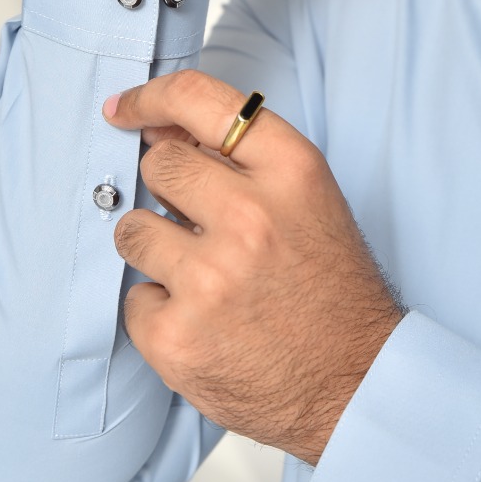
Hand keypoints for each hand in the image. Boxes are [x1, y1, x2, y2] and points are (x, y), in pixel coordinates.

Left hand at [104, 69, 403, 463]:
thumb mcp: (310, 200)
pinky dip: (159, 311)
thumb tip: (162, 130)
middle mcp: (250, 218)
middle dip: (165, 188)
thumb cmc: (331, 288)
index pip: (199, 100)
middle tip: (195, 223)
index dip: (151, 97)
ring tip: (201, 277)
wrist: (356, 384)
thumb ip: (244, 161)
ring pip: (132, 230)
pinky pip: (133, 299)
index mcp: (290, 172)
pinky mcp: (177, 337)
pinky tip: (203, 323)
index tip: (124, 109)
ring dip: (155, 249)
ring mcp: (209, 280)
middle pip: (158, 164)